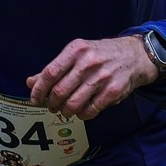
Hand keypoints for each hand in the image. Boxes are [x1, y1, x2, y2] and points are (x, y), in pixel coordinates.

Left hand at [27, 32, 159, 116]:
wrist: (134, 56)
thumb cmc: (101, 55)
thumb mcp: (77, 54)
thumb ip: (54, 69)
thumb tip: (31, 82)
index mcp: (76, 50)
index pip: (50, 73)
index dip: (39, 90)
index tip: (35, 99)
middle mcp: (88, 62)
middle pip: (60, 91)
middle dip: (51, 103)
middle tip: (52, 106)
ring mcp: (102, 77)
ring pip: (73, 104)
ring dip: (66, 111)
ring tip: (66, 110)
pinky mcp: (113, 91)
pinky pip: (90, 110)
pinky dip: (82, 115)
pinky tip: (82, 112)